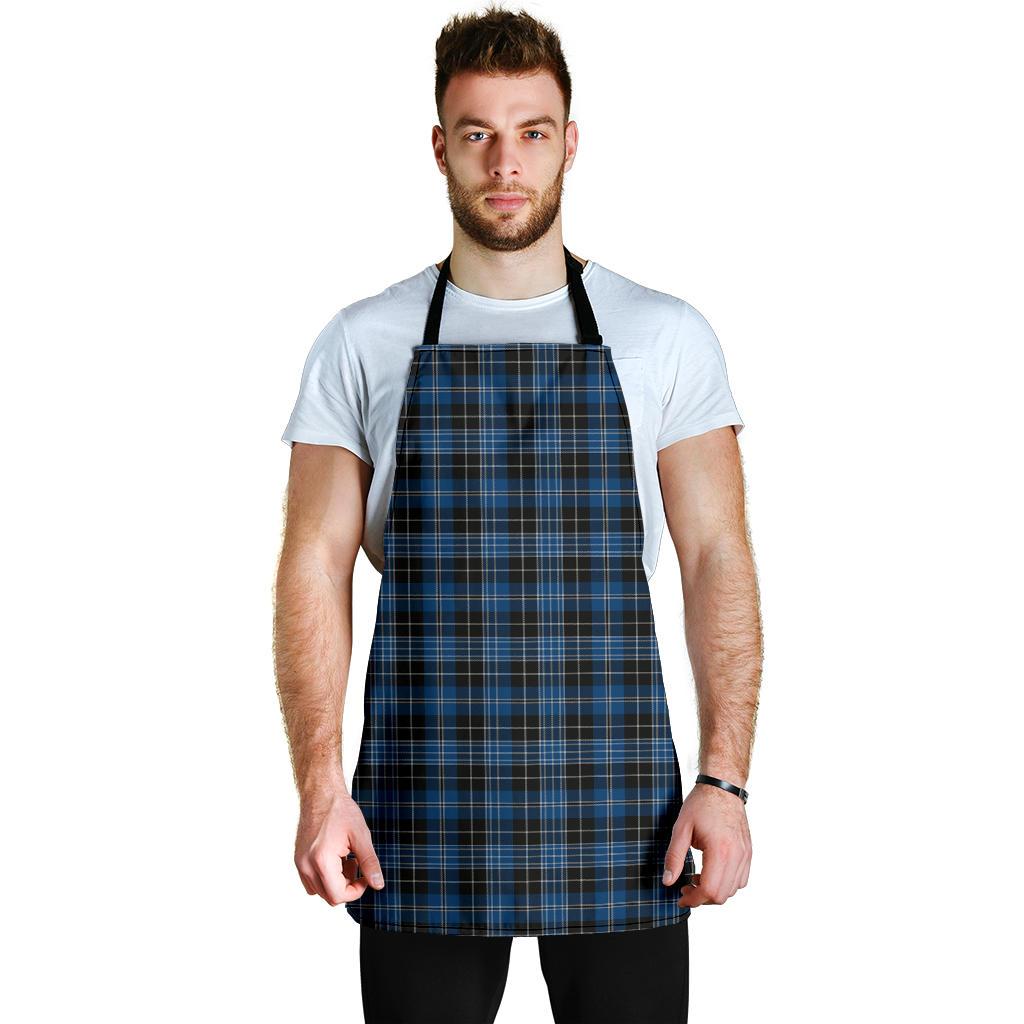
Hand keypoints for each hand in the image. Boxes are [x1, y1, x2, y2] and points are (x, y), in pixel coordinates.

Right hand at [294, 786, 384, 905]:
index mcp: (322, 861)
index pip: (338, 896)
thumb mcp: (361, 836)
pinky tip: (334, 858)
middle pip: (329, 896)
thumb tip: (378, 884)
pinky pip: (311, 881)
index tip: (365, 876)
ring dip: (335, 882)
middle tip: (355, 863)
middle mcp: (306, 866)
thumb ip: (369, 863)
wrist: (321, 793)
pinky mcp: (298, 859)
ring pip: (319, 891)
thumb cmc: (341, 811)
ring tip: (345, 859)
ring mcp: (300, 863)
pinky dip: (324, 877)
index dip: (356, 890)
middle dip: (347, 886)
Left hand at [662, 782, 750, 908]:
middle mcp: (737, 855)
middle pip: (722, 895)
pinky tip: (712, 872)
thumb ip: (674, 857)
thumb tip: (668, 881)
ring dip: (714, 891)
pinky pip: (741, 879)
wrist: (722, 786)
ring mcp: (745, 854)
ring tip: (697, 878)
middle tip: (685, 888)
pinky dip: (727, 883)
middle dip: (702, 898)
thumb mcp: (681, 828)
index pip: (710, 890)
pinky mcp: (748, 852)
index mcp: (720, 850)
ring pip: (733, 890)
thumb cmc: (702, 803)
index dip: (693, 899)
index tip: (681, 897)